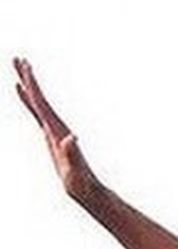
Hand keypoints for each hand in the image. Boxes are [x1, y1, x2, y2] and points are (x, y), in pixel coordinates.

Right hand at [14, 59, 97, 203]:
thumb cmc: (81, 182)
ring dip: (27, 86)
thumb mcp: (75, 169)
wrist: (88, 191)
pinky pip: (37, 114)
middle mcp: (56, 126)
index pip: (42, 103)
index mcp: (58, 130)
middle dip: (28, 78)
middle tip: (17, 58)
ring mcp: (54, 130)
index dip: (33, 85)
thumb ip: (73, 153)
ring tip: (19, 68)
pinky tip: (24, 94)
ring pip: (37, 103)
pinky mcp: (51, 137)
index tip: (25, 66)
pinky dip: (29, 102)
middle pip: (39, 98)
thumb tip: (72, 138)